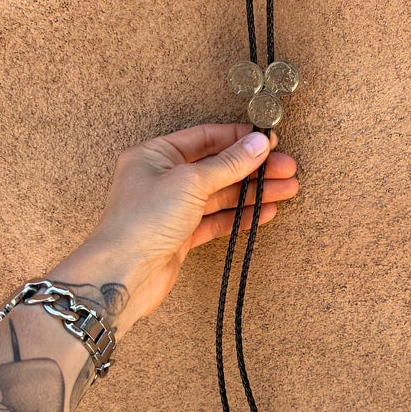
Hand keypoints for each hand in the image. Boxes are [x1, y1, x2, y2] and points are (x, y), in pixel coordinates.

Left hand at [64, 123, 299, 332]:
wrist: (123, 274)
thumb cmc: (142, 221)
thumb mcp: (190, 182)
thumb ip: (228, 164)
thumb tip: (258, 143)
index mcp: (155, 155)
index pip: (205, 137)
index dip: (239, 138)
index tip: (269, 140)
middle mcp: (163, 178)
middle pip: (218, 167)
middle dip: (254, 168)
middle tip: (287, 168)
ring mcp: (173, 208)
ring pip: (221, 195)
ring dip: (254, 192)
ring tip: (287, 190)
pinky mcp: (181, 235)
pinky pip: (217, 220)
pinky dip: (241, 216)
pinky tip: (266, 212)